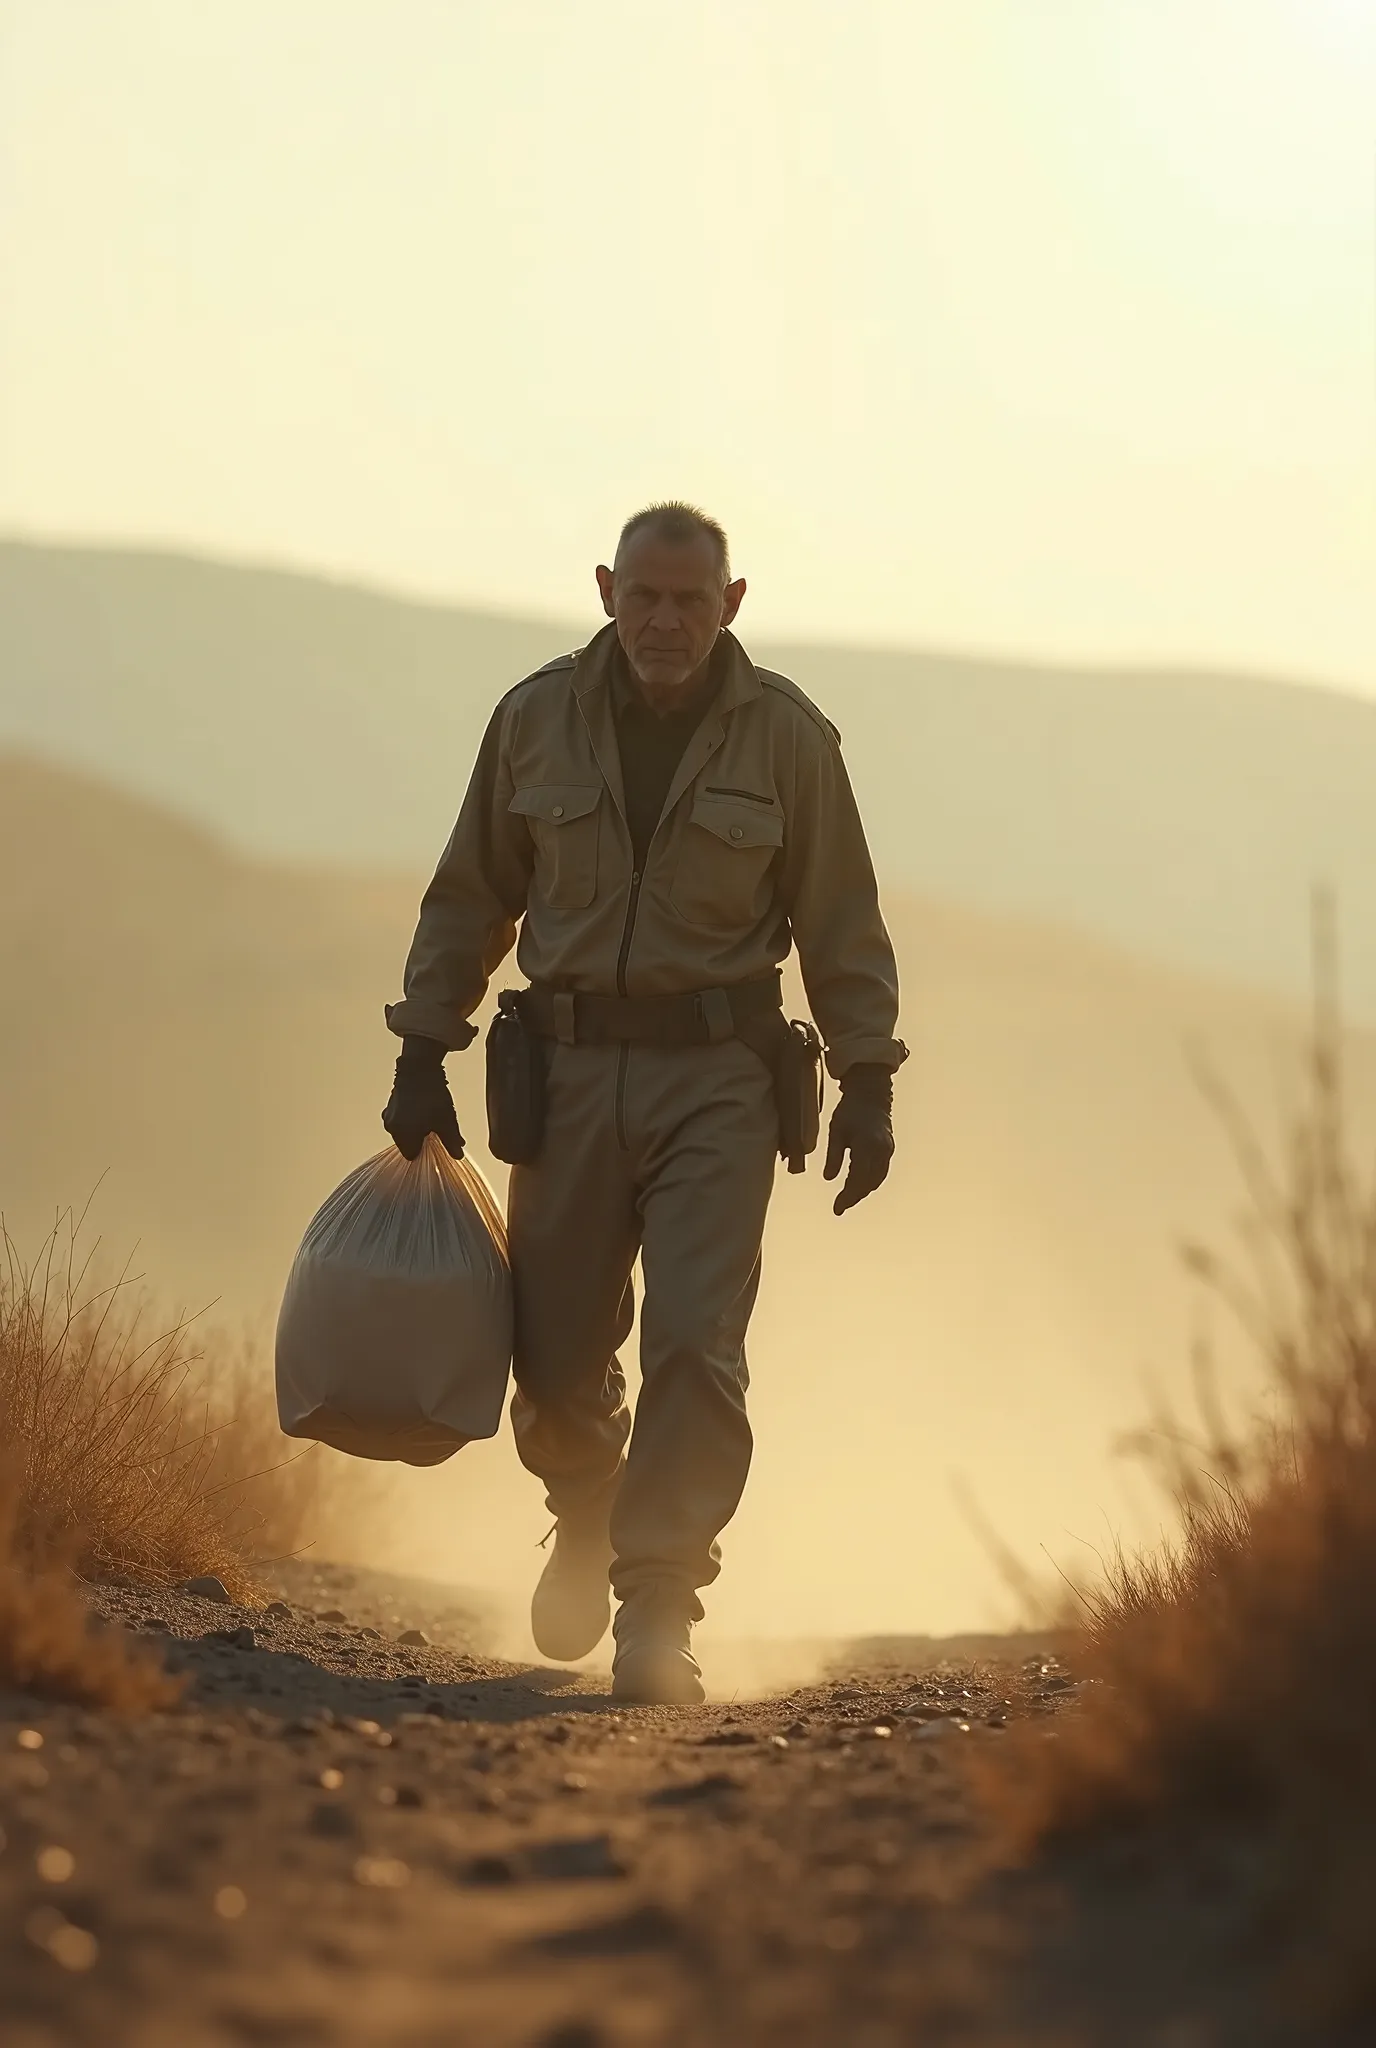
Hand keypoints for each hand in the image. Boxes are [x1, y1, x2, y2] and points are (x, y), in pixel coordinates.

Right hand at [382, 1041, 463, 1160]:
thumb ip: (452, 1141)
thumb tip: (458, 1156)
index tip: (436, 1142)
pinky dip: (410, 1118)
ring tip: (431, 1116)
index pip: (413, 1155)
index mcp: (403, 1135)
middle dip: (422, 1139)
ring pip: (404, 1131)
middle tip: (437, 1127)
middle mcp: (392, 1128)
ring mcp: (389, 1115)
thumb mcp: (447, 1121)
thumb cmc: (432, 1095)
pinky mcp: (390, 1105)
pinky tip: (423, 1108)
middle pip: (408, 1143)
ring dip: (416, 1128)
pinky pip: (401, 1119)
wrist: (419, 1066)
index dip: (426, 1150)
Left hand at [822, 1065, 894, 1216]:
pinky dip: (870, 1183)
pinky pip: (881, 1172)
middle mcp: (880, 1150)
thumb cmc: (849, 1110)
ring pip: (876, 1180)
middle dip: (853, 1197)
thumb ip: (834, 1155)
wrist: (871, 1094)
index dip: (847, 1196)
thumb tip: (829, 1179)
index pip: (857, 1179)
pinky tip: (859, 1187)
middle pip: (868, 1183)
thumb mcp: (836, 1131)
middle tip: (839, 1207)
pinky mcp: (889, 1149)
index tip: (837, 1208)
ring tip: (847, 1200)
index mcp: (866, 1145)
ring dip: (862, 1192)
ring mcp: (887, 1150)